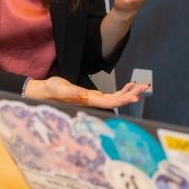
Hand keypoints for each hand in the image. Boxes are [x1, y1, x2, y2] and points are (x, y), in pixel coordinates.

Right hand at [26, 76, 148, 109]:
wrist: (44, 92)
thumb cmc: (51, 91)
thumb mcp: (60, 88)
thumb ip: (72, 92)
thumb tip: (86, 96)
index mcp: (87, 101)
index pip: (109, 102)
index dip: (123, 100)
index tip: (134, 96)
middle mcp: (93, 102)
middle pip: (116, 100)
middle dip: (131, 95)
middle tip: (144, 87)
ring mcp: (94, 99)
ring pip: (115, 98)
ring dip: (128, 93)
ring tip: (140, 86)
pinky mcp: (92, 96)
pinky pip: (110, 95)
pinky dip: (121, 91)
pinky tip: (128, 87)